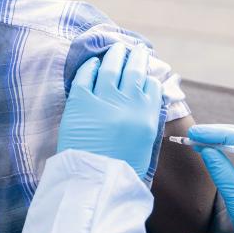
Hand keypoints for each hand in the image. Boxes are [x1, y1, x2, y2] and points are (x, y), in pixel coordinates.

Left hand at [57, 43, 163, 177]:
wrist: (95, 184)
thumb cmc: (121, 171)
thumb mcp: (145, 147)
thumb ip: (147, 121)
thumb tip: (147, 102)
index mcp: (148, 116)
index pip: (152, 86)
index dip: (148, 76)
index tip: (145, 71)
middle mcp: (129, 103)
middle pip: (134, 69)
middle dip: (135, 57)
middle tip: (134, 49)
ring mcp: (104, 100)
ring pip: (112, 66)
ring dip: (115, 55)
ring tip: (116, 48)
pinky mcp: (81, 102)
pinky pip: (86, 75)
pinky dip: (91, 67)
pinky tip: (93, 64)